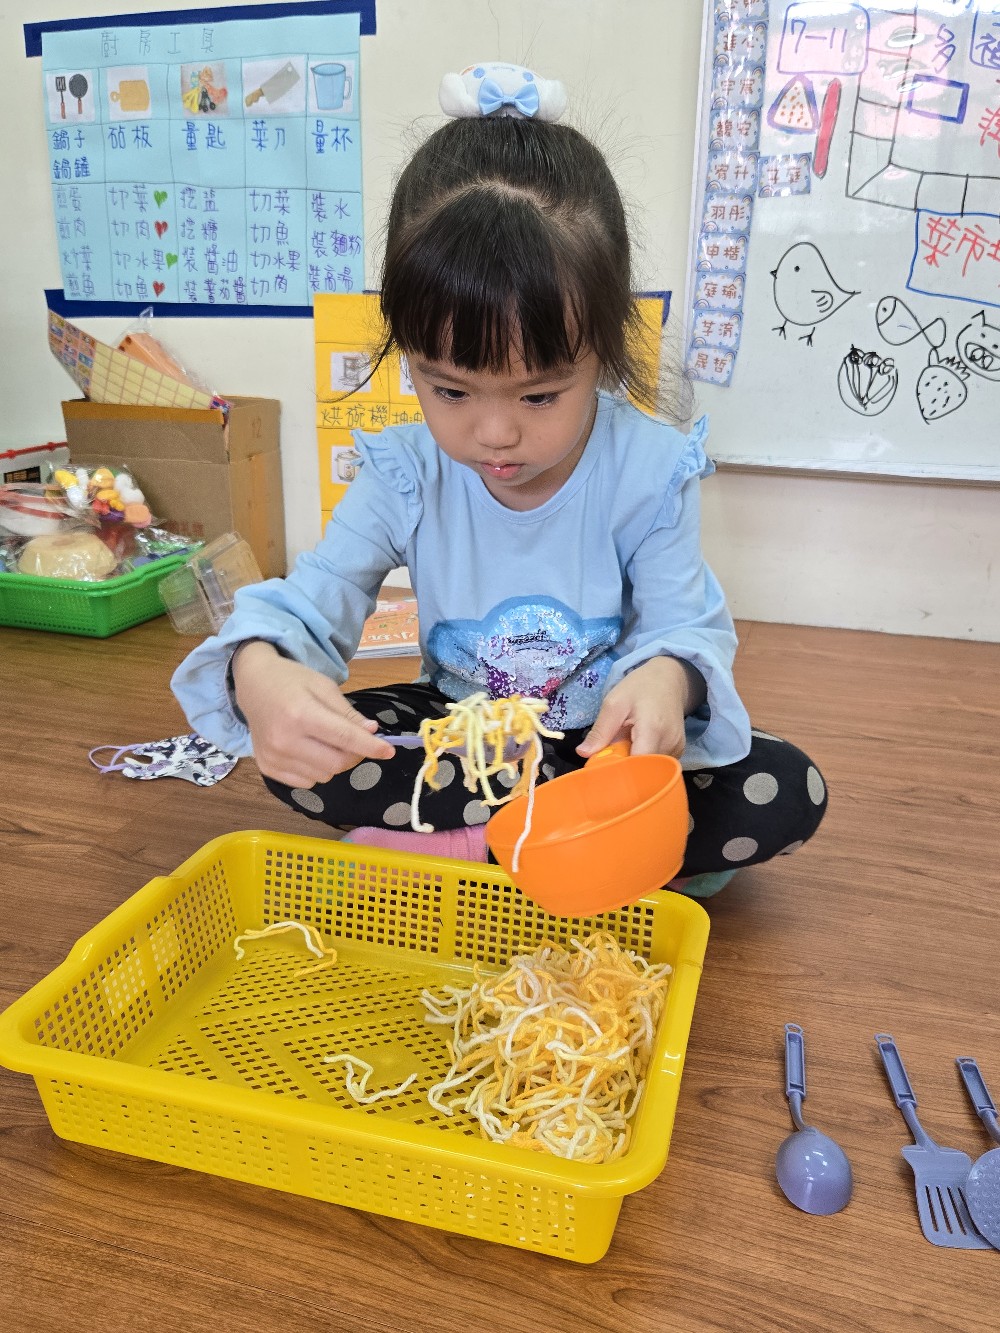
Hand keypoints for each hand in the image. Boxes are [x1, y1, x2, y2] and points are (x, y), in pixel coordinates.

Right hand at [231, 641, 394, 785]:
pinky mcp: (267, 768)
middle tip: (355, 741)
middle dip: (355, 755)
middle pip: (337, 763)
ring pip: (324, 776)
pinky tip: (307, 750)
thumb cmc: (292, 681)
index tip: (389, 751)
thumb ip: (348, 713)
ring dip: (334, 763)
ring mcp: (273, 757)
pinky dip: (316, 770)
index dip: (371, 747)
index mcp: (300, 714)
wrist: (252, 685)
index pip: (344, 738)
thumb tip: (371, 732)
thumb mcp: (324, 687)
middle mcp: (284, 740)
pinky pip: (307, 782)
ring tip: (324, 741)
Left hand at [576, 656, 704, 759]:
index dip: (620, 771)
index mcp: (653, 729)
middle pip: (643, 770)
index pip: (638, 764)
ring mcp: (677, 749)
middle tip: (611, 753)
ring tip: (626, 744)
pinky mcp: (679, 751)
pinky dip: (644, 759)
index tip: (604, 768)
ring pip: (650, 769)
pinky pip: (657, 763)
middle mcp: (670, 743)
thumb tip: (583, 753)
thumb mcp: (614, 703)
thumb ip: (600, 730)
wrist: (669, 679)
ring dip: (634, 762)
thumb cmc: (640, 687)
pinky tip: (637, 745)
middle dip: (624, 767)